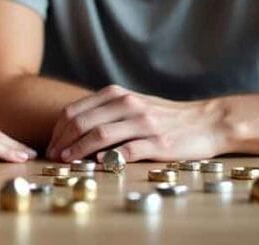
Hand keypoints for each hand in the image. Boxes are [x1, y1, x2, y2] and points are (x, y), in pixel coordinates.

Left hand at [45, 85, 225, 162]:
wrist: (207, 121)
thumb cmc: (165, 116)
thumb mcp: (133, 104)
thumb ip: (106, 112)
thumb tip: (73, 130)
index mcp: (118, 94)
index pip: (75, 110)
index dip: (58, 129)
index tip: (51, 145)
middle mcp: (128, 105)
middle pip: (82, 122)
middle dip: (62, 141)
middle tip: (53, 156)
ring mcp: (143, 123)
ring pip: (99, 135)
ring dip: (78, 150)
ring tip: (67, 161)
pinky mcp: (158, 143)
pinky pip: (127, 151)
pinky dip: (108, 158)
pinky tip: (97, 165)